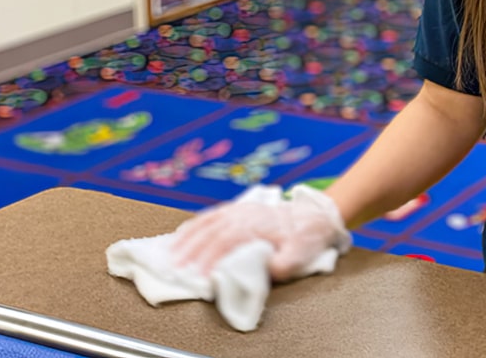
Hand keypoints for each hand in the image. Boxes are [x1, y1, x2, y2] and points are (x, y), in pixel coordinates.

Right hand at [171, 185, 350, 281]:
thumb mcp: (299, 256)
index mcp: (256, 225)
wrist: (314, 217)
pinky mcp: (239, 209)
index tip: (200, 276)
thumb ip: (281, 265)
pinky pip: (212, 214)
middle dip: (191, 250)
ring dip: (188, 237)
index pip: (226, 242)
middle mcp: (244, 214)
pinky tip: (183, 233)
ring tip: (172, 252)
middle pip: (211, 231)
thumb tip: (264, 269)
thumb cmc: (305, 239)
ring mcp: (240, 209)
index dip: (210, 259)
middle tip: (176, 268)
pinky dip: (195, 224)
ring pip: (208, 221)